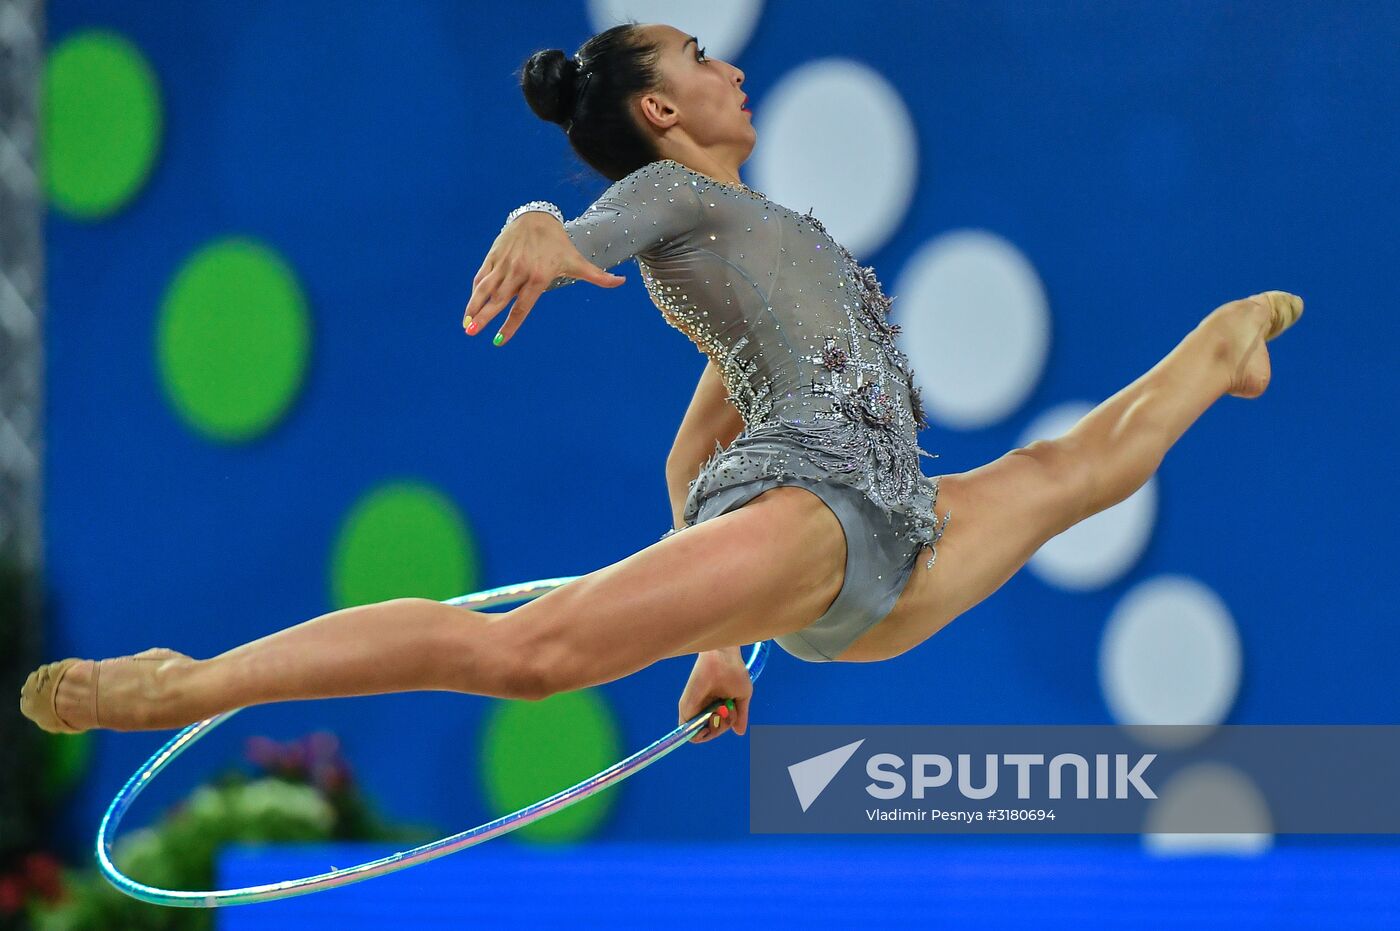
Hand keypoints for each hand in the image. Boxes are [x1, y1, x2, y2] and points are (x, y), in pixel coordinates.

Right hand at [463, 212, 626, 345]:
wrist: (537, 216)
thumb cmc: (559, 243)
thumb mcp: (577, 261)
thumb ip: (598, 276)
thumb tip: (621, 282)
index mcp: (538, 278)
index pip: (522, 307)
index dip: (510, 326)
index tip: (499, 341)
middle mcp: (518, 272)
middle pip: (498, 300)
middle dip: (483, 317)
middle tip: (470, 333)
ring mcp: (504, 264)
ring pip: (485, 288)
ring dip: (473, 306)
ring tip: (465, 324)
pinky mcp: (493, 256)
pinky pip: (482, 276)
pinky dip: (475, 290)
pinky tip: (470, 304)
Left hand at [678, 648, 751, 742]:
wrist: (724, 657)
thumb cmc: (734, 671)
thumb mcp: (741, 697)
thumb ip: (740, 716)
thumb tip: (739, 732)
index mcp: (713, 706)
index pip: (713, 728)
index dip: (721, 728)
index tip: (730, 718)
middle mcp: (702, 708)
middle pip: (707, 733)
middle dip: (720, 728)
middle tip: (726, 710)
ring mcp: (694, 708)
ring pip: (699, 735)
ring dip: (715, 728)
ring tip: (722, 708)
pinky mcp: (686, 706)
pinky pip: (688, 729)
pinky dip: (701, 730)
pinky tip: (715, 713)